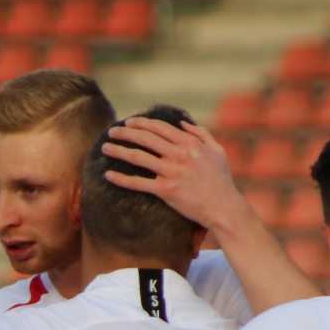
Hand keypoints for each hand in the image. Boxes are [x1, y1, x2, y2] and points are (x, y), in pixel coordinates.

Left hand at [99, 116, 251, 235]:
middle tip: (111, 131)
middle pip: (146, 139)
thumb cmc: (221, 180)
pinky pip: (139, 183)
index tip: (129, 122)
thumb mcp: (217, 151)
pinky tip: (108, 175)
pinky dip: (121, 179)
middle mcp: (180, 155)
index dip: (142, 123)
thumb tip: (183, 123)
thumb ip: (201, 134)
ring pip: (138, 157)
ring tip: (105, 148)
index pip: (160, 128)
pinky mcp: (166, 190)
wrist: (224, 207)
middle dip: (125, 133)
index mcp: (190, 144)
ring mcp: (172, 172)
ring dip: (118, 151)